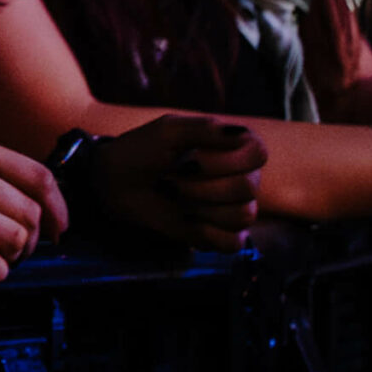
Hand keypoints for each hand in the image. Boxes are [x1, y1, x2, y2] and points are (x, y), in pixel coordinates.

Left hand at [91, 115, 264, 248]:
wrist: (113, 181)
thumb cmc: (140, 151)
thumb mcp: (168, 131)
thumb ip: (205, 129)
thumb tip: (242, 134)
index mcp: (233, 148)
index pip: (258, 153)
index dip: (228, 159)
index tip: (194, 157)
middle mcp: (239, 177)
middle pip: (248, 187)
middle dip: (202, 185)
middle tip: (172, 179)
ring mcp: (230, 208)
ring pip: (242, 215)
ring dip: (200, 207)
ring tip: (175, 197)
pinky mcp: (217, 235)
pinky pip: (232, 242)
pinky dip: (206, 233)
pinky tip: (184, 220)